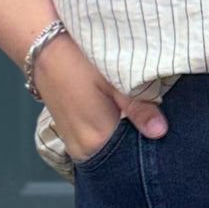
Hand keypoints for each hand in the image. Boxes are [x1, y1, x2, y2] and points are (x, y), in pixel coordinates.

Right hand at [31, 33, 169, 162]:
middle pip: (121, 159)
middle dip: (139, 144)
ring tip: (137, 118)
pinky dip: (111, 137)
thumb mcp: (114, 80)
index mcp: (97, 140)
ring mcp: (74, 146)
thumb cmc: (78, 61)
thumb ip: (139, 108)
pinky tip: (120, 118)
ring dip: (124, 140)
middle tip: (155, 124)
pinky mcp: (70, 137)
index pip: (134, 159)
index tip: (164, 133)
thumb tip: (160, 131)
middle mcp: (83, 151)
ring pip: (109, 153)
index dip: (152, 146)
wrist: (44, 49)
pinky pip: (98, 147)